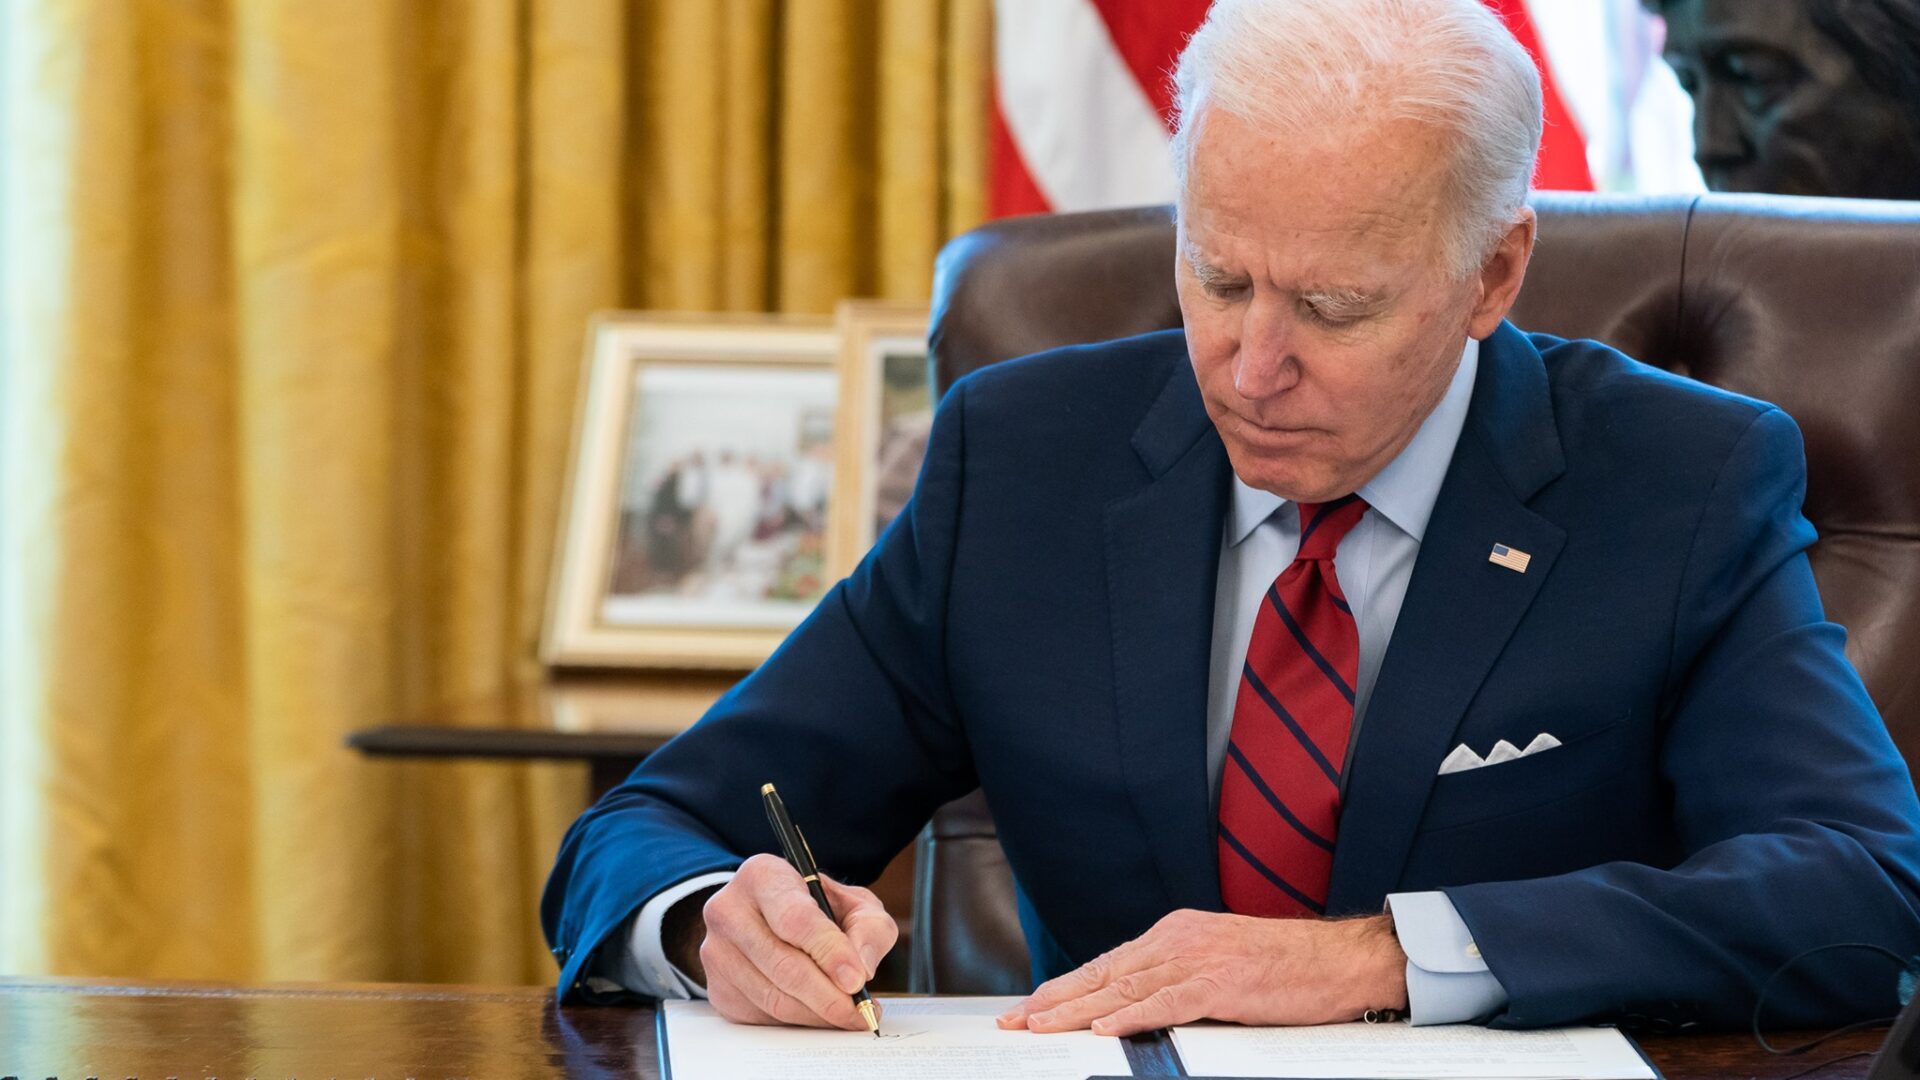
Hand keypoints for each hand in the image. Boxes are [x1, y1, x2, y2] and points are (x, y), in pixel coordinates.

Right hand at [693, 853, 898, 1029]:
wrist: (769, 919)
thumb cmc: (816, 909)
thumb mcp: (853, 903)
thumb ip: (869, 928)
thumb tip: (862, 967)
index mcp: (762, 875)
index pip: (795, 919)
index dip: (829, 952)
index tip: (857, 980)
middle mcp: (729, 910)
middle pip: (783, 965)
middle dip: (829, 995)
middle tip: (860, 1010)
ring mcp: (717, 952)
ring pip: (773, 997)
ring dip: (817, 1014)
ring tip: (848, 1015)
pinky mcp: (717, 988)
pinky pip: (762, 1016)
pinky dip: (798, 1021)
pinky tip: (819, 1013)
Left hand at [996, 910, 1407, 1035]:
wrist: (1339, 959)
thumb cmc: (1286, 967)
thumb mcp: (1219, 963)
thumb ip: (1177, 979)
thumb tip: (1133, 1009)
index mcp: (1175, 933)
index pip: (1108, 964)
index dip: (1065, 986)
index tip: (1030, 1005)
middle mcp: (1178, 940)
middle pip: (1104, 975)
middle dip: (1055, 999)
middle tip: (1016, 1019)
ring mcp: (1198, 960)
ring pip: (1124, 990)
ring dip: (1077, 1012)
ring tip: (1041, 1026)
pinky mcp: (1221, 984)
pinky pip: (1166, 1003)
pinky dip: (1131, 1018)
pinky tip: (1103, 1030)